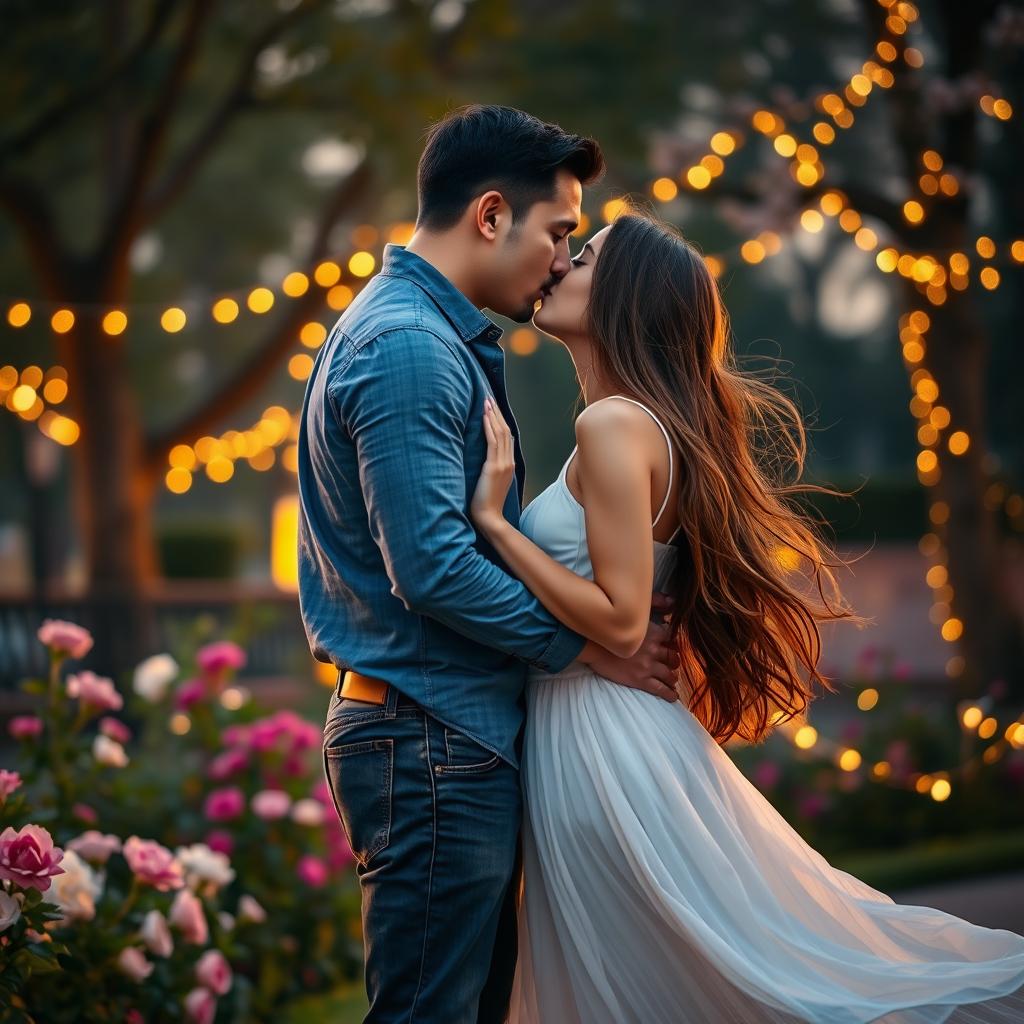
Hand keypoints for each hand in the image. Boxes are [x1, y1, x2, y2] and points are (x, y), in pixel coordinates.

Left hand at [471, 398, 514, 529]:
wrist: (490, 518)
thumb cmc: (485, 505)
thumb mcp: (490, 483)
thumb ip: (490, 470)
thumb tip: (482, 461)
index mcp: (509, 465)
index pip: (506, 437)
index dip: (500, 421)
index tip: (493, 408)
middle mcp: (509, 462)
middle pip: (505, 431)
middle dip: (497, 413)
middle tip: (489, 397)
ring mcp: (503, 464)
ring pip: (500, 433)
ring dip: (493, 415)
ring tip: (486, 400)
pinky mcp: (494, 467)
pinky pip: (492, 442)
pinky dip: (489, 427)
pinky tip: (485, 416)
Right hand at [583, 617, 681, 702]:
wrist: (593, 647)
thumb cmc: (610, 633)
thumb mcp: (631, 623)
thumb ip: (645, 625)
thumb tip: (659, 625)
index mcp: (653, 633)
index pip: (672, 637)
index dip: (674, 642)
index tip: (672, 646)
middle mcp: (654, 649)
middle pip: (674, 657)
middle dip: (674, 662)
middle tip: (672, 666)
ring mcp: (648, 666)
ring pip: (670, 674)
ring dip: (672, 678)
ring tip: (671, 680)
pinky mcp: (641, 680)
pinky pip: (661, 689)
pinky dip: (670, 694)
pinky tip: (673, 696)